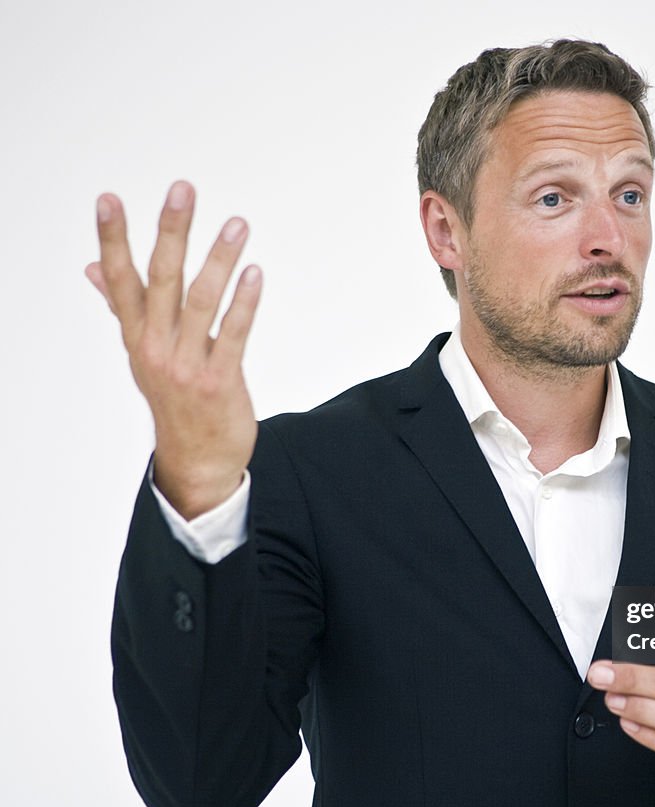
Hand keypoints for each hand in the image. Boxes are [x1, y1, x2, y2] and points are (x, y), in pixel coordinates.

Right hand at [86, 181, 260, 518]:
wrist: (198, 461)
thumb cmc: (174, 400)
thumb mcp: (143, 354)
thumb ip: (123, 308)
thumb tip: (92, 268)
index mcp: (136, 336)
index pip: (120, 279)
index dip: (112, 240)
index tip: (108, 199)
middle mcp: (156, 347)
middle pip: (161, 279)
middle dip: (171, 232)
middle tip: (183, 190)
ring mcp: (187, 365)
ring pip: (200, 301)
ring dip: (219, 259)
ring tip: (237, 223)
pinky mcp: (219, 380)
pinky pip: (233, 335)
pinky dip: (244, 303)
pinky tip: (254, 273)